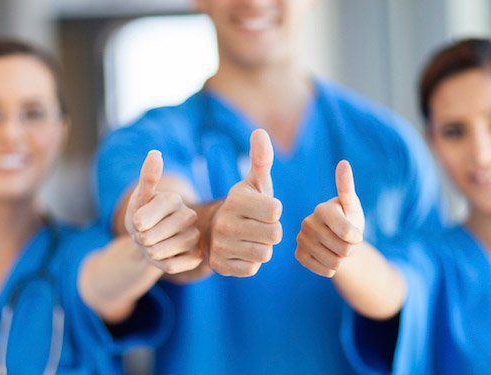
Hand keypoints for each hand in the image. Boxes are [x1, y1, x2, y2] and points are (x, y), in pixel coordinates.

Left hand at [125, 150, 202, 273]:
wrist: (151, 241)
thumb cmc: (142, 218)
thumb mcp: (139, 199)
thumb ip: (147, 178)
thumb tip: (155, 153)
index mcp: (174, 199)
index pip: (143, 219)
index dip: (135, 225)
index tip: (138, 221)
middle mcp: (189, 216)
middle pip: (150, 238)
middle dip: (141, 240)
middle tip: (147, 235)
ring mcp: (195, 237)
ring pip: (159, 253)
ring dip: (150, 253)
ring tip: (155, 245)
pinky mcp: (197, 257)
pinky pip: (170, 267)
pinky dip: (161, 265)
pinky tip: (165, 256)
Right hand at [209, 129, 282, 276]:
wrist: (214, 230)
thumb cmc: (245, 204)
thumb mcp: (254, 182)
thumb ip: (261, 159)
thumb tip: (260, 131)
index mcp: (236, 200)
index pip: (276, 210)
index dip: (274, 211)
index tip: (262, 209)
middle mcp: (225, 222)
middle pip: (274, 234)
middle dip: (271, 231)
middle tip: (258, 226)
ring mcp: (221, 245)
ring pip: (264, 253)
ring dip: (262, 247)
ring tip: (250, 238)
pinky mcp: (220, 265)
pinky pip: (252, 268)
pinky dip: (251, 262)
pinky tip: (241, 251)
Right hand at [295, 160, 364, 276]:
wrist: (337, 238)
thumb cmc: (348, 218)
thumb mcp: (352, 205)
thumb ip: (347, 187)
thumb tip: (343, 163)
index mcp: (322, 209)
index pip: (348, 234)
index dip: (357, 237)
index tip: (355, 233)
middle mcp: (307, 222)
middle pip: (343, 250)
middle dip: (350, 249)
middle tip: (345, 241)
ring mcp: (301, 239)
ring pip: (334, 263)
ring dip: (341, 259)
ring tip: (337, 247)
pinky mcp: (299, 254)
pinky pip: (324, 270)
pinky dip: (331, 268)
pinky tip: (328, 256)